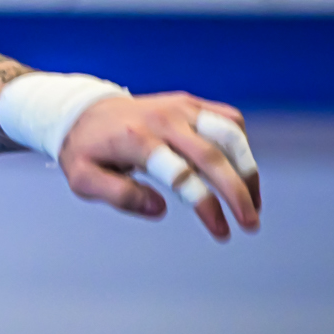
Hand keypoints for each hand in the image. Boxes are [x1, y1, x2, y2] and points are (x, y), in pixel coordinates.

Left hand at [58, 92, 260, 240]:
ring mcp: (179, 106)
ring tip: (252, 203)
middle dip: (238, 192)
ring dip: (248, 170)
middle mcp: (162, 118)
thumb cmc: (84, 151)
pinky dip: (242, 146)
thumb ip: (118, 196)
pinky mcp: (190, 102)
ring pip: (230, 134)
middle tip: (251, 224)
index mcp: (135, 138)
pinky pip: (229, 119)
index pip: (180, 175)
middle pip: (212, 155)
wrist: (80, 111)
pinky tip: (241, 173)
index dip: (205, 205)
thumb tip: (159, 208)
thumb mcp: (83, 180)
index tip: (221, 231)